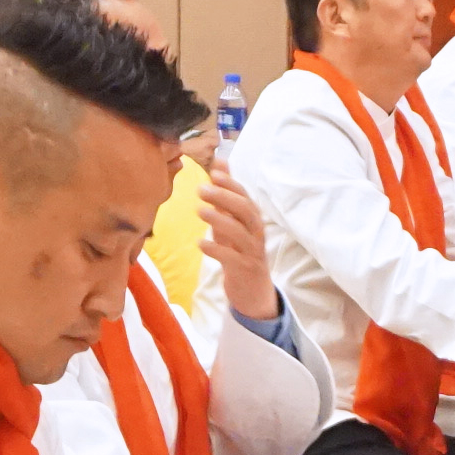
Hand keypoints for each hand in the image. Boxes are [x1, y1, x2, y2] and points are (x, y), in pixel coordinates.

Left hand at [197, 158, 282, 323]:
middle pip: (245, 211)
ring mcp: (252, 252)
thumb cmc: (240, 251)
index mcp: (253, 219)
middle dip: (225, 198)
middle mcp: (256, 233)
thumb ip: (226, 196)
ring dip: (219, 220)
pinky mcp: (245, 269)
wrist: (253, 291)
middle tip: (201, 189)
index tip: (214, 172)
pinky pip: (232, 258)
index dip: (231, 184)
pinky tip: (200, 244)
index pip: (245, 197)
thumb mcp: (234, 222)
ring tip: (199, 211)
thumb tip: (219, 164)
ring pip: (240, 233)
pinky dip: (216, 250)